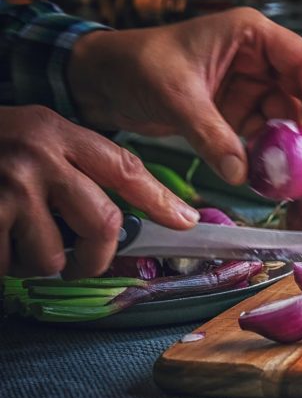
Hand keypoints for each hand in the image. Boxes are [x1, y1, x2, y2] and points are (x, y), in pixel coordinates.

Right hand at [0, 105, 198, 277]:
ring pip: (54, 254)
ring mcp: (7, 184)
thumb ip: (74, 167)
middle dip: (98, 255)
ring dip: (41, 264)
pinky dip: (4, 266)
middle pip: (103, 221)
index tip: (186, 223)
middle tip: (85, 263)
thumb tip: (124, 219)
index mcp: (57, 131)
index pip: (125, 168)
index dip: (159, 200)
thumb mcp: (30, 138)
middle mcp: (37, 153)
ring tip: (21, 246)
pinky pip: (8, 264)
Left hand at [67, 7, 301, 185]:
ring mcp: (251, 86)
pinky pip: (265, 135)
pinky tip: (267, 175)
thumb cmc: (135, 66)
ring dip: (290, 148)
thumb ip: (211, 134)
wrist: (101, 81)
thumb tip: (241, 174)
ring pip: (287, 118)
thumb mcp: (175, 97)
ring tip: (290, 177)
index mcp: (250, 34)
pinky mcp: (238, 112)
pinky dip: (268, 155)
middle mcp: (259, 58)